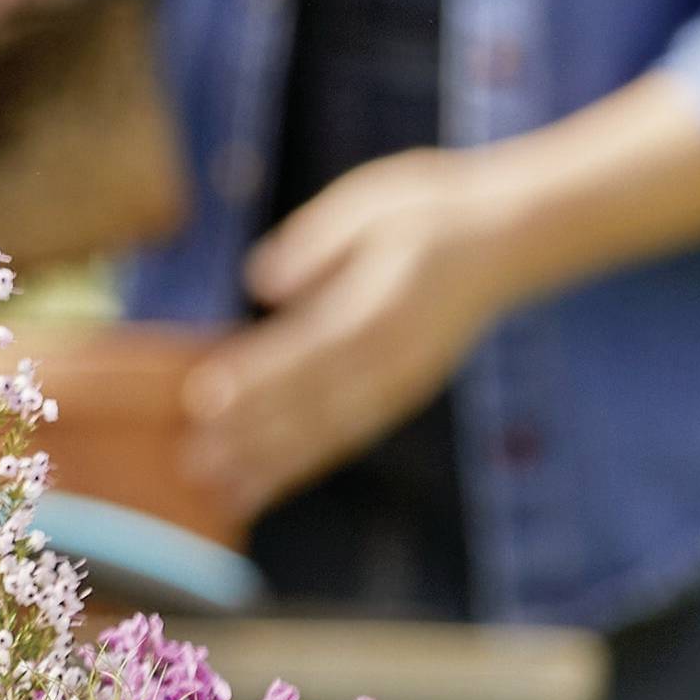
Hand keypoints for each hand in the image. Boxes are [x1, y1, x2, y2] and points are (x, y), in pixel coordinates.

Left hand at [176, 146, 521, 536]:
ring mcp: (403, 382)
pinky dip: (303, 466)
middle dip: (254, 436)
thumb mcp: (369, 203)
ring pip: (333, 433)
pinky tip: (262, 487)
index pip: (312, 345)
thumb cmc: (424, 211)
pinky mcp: (402, 396)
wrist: (505, 240)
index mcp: (384, 301)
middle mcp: (397, 355)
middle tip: (194, 462)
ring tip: (221, 495)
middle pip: (320, 402)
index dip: (260, 375)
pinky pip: (349, 438)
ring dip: (275, 466)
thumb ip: (317, 245)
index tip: (204, 396)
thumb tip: (261, 282)